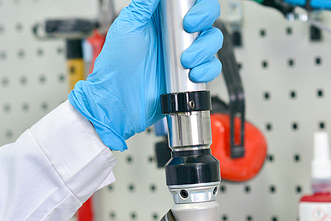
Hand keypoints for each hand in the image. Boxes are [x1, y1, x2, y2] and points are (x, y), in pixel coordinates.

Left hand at [69, 0, 221, 150]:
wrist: (120, 101)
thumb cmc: (117, 67)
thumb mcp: (128, 26)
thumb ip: (145, 3)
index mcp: (161, 17)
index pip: (189, 1)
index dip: (197, 3)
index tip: (187, 13)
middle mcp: (176, 34)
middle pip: (208, 16)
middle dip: (204, 19)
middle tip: (189, 27)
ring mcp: (185, 54)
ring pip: (213, 40)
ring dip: (204, 49)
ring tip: (186, 60)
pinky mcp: (190, 74)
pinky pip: (212, 67)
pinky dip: (207, 69)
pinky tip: (193, 73)